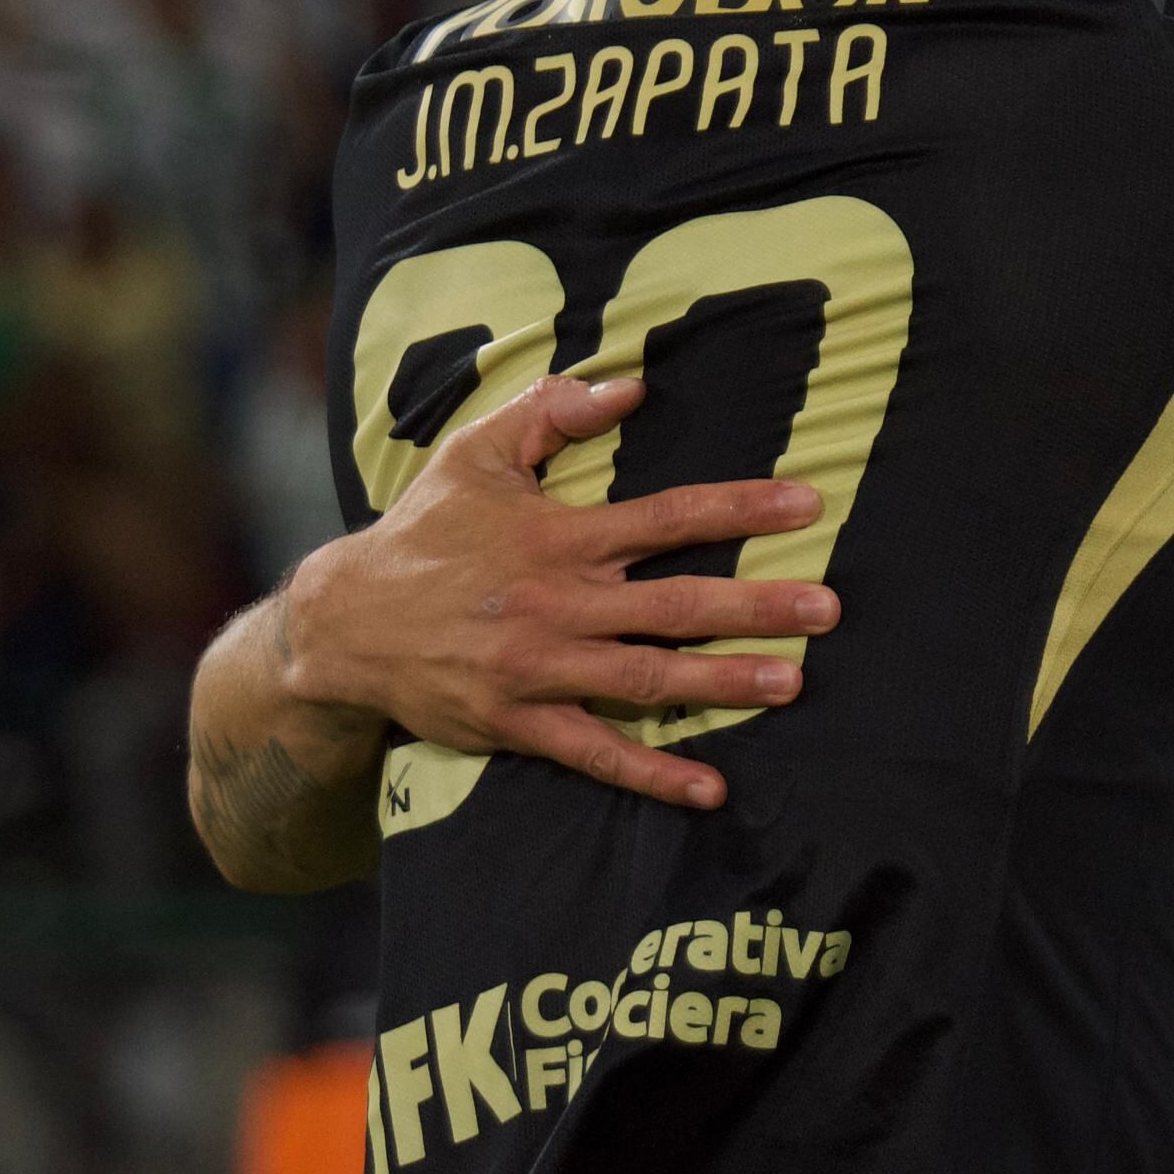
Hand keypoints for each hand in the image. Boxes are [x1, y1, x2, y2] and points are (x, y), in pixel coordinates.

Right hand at [277, 375, 832, 811]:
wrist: (344, 621)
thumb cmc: (424, 530)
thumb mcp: (476, 453)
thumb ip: (553, 411)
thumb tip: (634, 384)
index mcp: (558, 536)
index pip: (666, 517)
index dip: (739, 510)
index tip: (806, 506)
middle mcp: (558, 604)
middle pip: (675, 606)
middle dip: (758, 606)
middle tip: (830, 609)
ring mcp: (540, 669)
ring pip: (648, 680)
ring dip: (724, 685)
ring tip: (792, 683)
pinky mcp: (520, 723)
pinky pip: (597, 754)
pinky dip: (653, 775)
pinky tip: (711, 789)